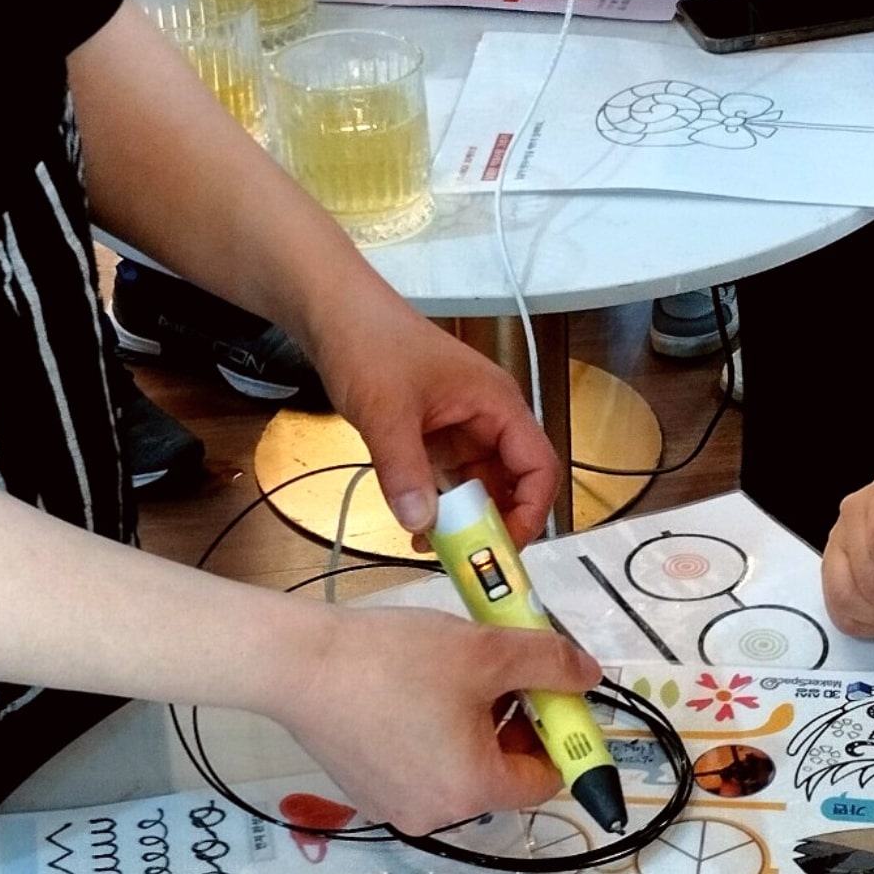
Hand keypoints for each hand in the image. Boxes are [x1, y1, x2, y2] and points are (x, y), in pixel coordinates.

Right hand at [272, 607, 601, 835]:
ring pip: (461, 765)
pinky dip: (433, 730)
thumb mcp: (487, 650)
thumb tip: (587, 675)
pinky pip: (422, 764)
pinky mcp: (367, 787)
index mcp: (473, 790)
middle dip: (514, 720)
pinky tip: (415, 686)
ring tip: (454, 669)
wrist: (302, 663)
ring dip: (474, 721)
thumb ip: (548, 662)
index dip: (559, 731)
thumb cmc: (395, 660)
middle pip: (502, 773)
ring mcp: (396, 805)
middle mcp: (437, 814)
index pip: (545, 778)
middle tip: (502, 667)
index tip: (553, 689)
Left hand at [310, 305, 560, 547]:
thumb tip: (422, 527)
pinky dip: (440, 505)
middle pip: (514, 482)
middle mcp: (489, 417)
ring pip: (481, 484)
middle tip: (466, 561)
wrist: (334, 312)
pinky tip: (417, 526)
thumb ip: (404, 469)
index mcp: (498, 404)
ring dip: (465, 519)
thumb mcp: (386, 410)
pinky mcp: (435, 433)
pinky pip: (450, 479)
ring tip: (435, 550)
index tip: (498, 550)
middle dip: (496, 523)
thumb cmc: (371, 347)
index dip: (529, 513)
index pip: (539, 467)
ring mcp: (462, 426)